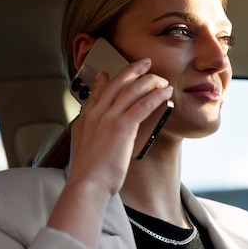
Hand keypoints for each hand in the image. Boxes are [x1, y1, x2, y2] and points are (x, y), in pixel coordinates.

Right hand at [68, 58, 171, 193]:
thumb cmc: (88, 177)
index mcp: (84, 121)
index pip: (95, 94)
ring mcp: (108, 118)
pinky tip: (165, 92)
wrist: (87, 185)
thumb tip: (98, 137)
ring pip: (131, 90)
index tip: (106, 74)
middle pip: (115, 84)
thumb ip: (89, 138)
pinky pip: (143, 104)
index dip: (103, 81)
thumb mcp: (82, 151)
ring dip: (148, 81)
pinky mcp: (122, 126)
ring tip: (160, 78)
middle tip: (143, 63)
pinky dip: (156, 96)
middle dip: (131, 70)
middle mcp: (95, 115)